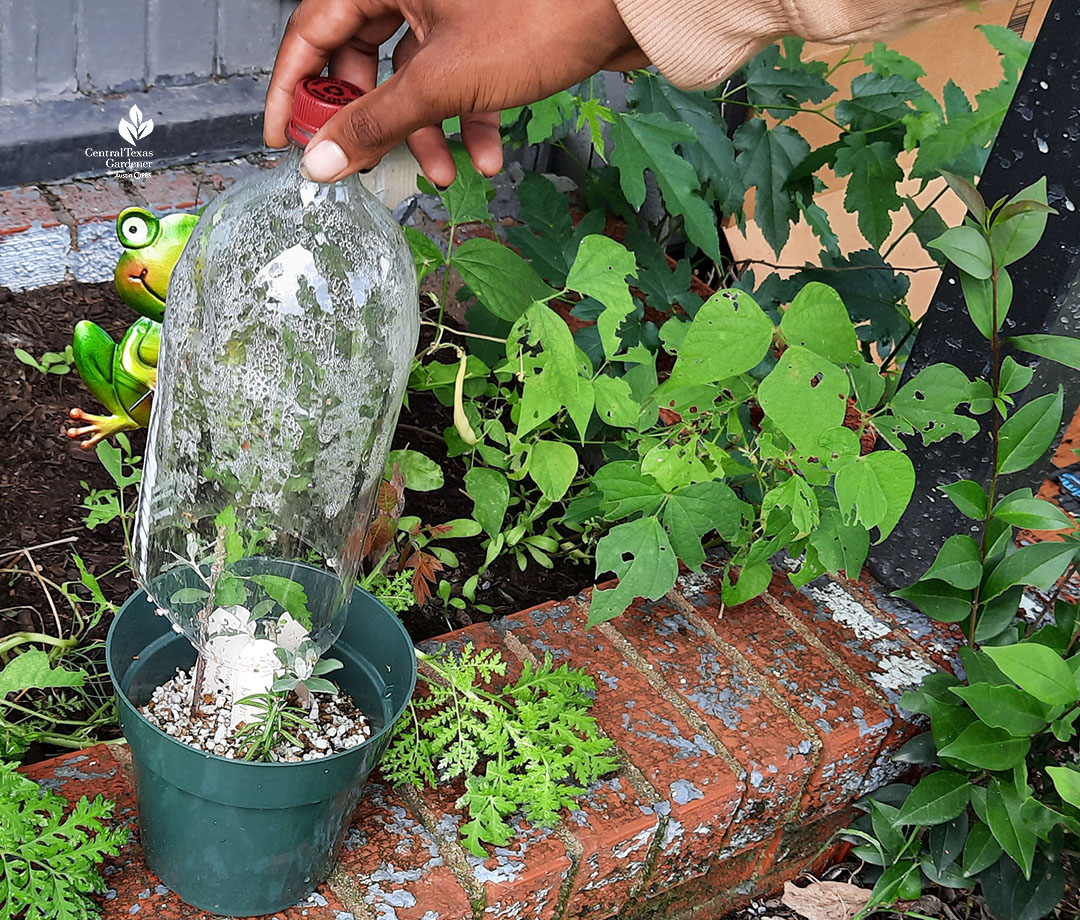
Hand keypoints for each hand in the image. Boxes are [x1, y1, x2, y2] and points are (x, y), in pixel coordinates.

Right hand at [264, 0, 646, 185]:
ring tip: (446, 172)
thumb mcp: (443, 80)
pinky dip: (469, 118)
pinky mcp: (485, 33)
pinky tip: (488, 155)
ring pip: (416, 78)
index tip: (285, 137)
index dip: (294, 89)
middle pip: (365, 59)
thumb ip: (376, 122)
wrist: (624, 9)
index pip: (311, 30)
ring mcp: (450, 10)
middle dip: (377, 121)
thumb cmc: (539, 15)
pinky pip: (459, 80)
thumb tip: (321, 160)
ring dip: (428, 131)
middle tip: (369, 163)